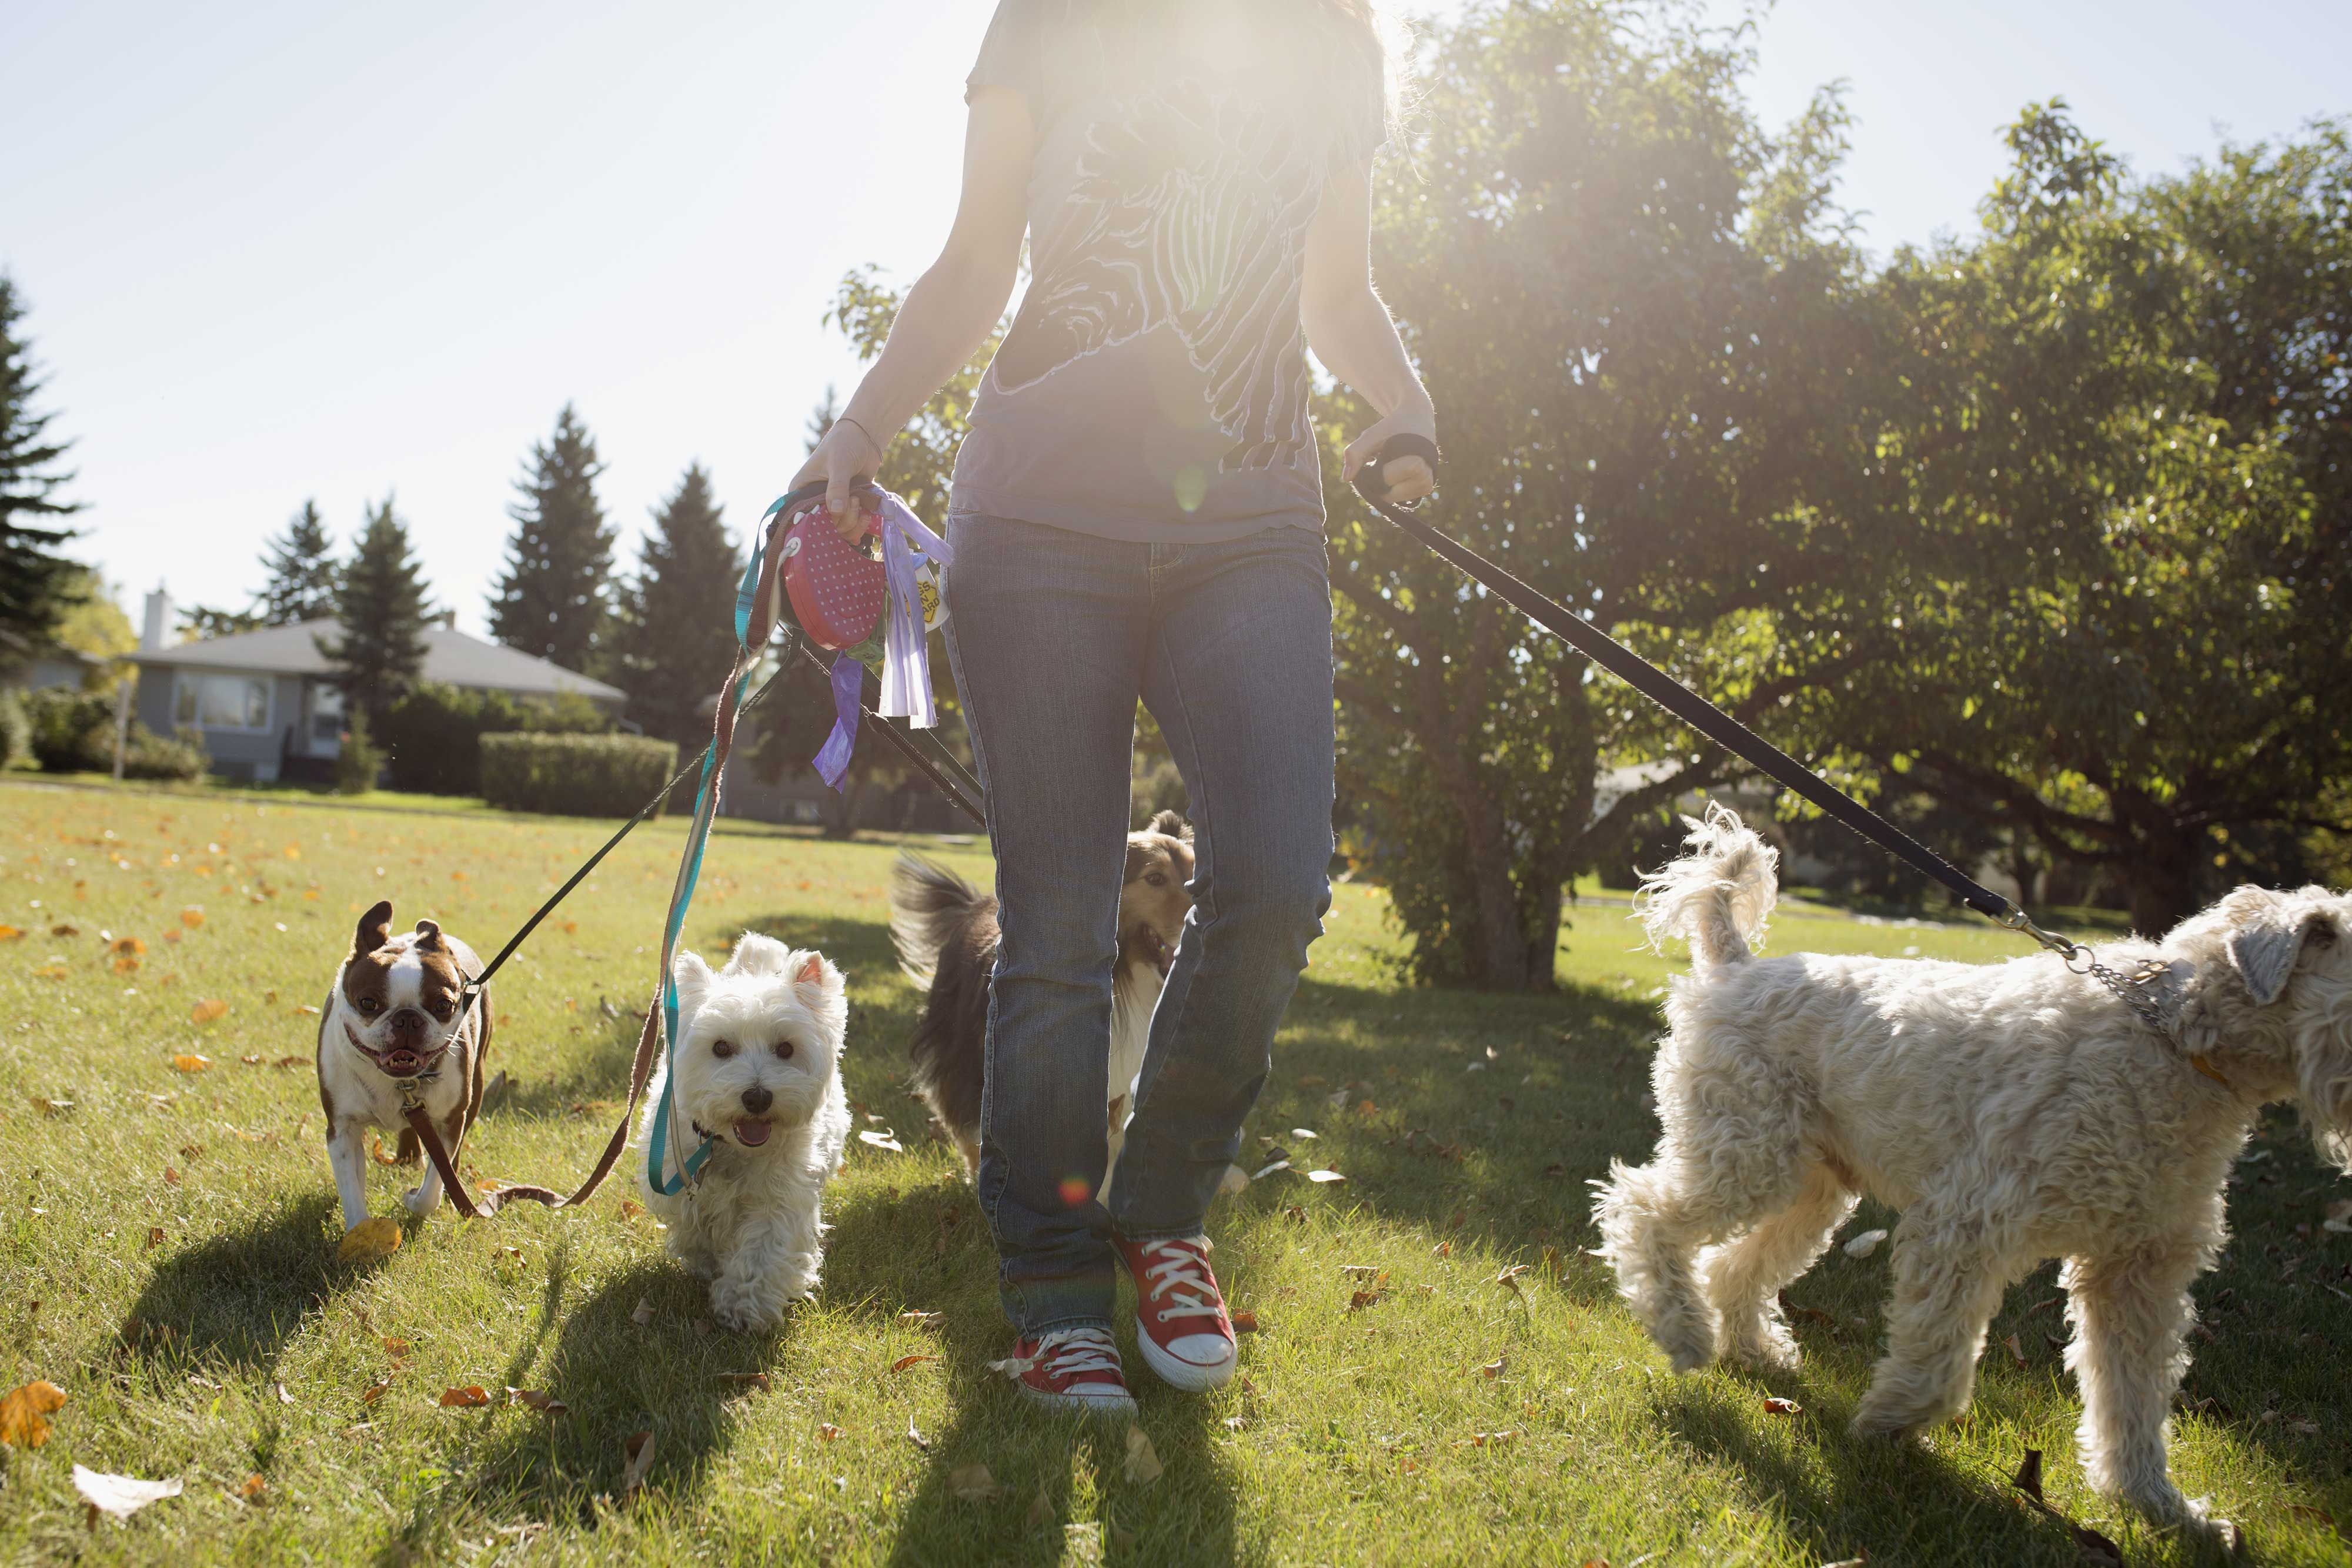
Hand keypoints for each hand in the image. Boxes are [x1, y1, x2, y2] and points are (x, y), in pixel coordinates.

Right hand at [788, 417, 885, 538]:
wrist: (864, 439)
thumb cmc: (844, 445)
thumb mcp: (838, 464)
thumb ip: (837, 487)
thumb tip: (837, 511)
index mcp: (801, 491)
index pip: (802, 517)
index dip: (817, 522)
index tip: (834, 513)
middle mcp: (814, 502)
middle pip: (824, 526)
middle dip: (841, 519)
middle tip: (853, 500)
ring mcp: (832, 507)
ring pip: (839, 529)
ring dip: (852, 521)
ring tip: (858, 500)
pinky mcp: (848, 508)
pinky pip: (852, 526)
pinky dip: (860, 523)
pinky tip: (867, 512)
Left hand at [1340, 397, 1438, 504]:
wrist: (1416, 418)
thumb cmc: (1392, 426)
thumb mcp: (1372, 435)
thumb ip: (1356, 452)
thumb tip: (1346, 478)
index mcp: (1417, 462)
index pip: (1386, 479)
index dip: (1375, 470)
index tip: (1376, 455)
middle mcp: (1427, 477)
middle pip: (1389, 494)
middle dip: (1377, 481)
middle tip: (1380, 460)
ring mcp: (1427, 485)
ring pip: (1393, 499)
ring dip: (1383, 486)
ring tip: (1388, 464)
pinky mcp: (1424, 489)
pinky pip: (1399, 498)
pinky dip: (1390, 488)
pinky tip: (1392, 472)